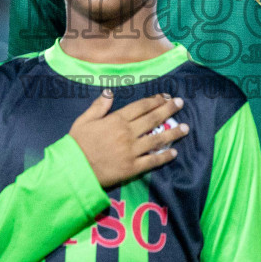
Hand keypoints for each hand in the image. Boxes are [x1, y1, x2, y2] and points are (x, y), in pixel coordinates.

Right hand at [69, 89, 189, 189]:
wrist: (74, 169)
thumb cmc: (77, 144)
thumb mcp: (84, 120)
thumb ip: (98, 106)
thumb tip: (109, 92)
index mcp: (116, 120)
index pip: (141, 107)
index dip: (155, 100)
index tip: (165, 96)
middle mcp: (127, 133)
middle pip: (153, 119)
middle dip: (168, 109)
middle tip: (181, 103)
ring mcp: (132, 151)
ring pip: (157, 138)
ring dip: (173, 133)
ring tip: (186, 128)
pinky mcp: (132, 167)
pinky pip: (152, 160)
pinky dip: (164, 156)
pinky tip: (174, 153)